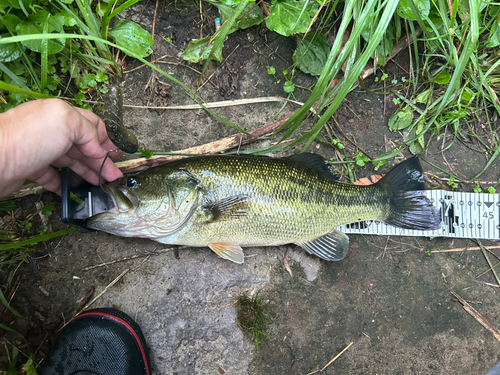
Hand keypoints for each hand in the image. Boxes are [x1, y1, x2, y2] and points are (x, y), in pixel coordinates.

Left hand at [0, 99, 123, 196]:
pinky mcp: (30, 168)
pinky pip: (52, 176)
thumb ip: (88, 132)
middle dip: (100, 161)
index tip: (116, 157)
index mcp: (60, 114)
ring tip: (98, 186)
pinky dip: (64, 183)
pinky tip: (73, 190)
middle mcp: (50, 130)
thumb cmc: (27, 138)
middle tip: (112, 177)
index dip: (106, 141)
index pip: (91, 125)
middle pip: (83, 145)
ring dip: (87, 173)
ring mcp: (39, 149)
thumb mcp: (67, 123)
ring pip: (70, 161)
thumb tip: (97, 149)